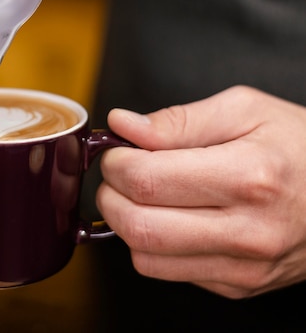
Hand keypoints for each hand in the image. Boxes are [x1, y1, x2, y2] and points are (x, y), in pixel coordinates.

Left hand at [97, 85, 305, 297]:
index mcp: (249, 176)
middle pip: (138, 227)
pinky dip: (152, 244)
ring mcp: (245, 267)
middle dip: (110, 195)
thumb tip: (122, 125)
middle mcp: (248, 231)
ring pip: (145, 258)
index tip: (117, 150)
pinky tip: (170, 216)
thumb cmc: (299, 144)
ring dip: (125, 223)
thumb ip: (178, 120)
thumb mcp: (245, 109)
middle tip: (118, 172)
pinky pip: (168, 272)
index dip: (115, 163)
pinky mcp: (239, 287)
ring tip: (141, 194)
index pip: (147, 180)